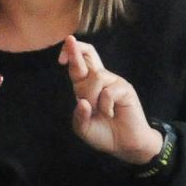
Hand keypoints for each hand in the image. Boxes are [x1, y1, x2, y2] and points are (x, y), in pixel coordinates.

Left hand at [58, 36, 162, 165]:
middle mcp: (100, 79)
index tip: (60, 60)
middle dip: (76, 48)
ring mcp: (114, 82)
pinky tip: (111, 114)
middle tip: (69, 41)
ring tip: (98, 111)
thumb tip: (81, 101)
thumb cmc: (103, 133)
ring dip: (92, 96)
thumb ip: (79, 116)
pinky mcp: (125, 89)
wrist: (124, 145)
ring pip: (96, 77)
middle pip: (89, 53)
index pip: (79, 63)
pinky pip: (108, 92)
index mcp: (87, 85)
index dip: (70, 55)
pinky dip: (105, 106)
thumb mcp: (83, 127)